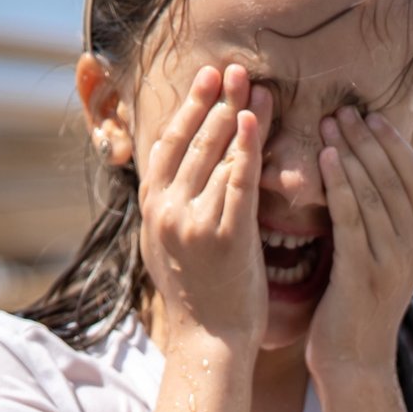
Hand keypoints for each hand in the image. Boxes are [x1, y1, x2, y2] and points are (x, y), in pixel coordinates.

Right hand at [138, 64, 270, 345]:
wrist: (209, 342)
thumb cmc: (199, 296)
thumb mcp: (169, 246)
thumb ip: (171, 207)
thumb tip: (175, 175)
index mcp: (153, 208)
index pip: (168, 143)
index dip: (188, 107)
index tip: (208, 79)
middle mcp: (167, 209)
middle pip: (192, 140)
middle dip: (216, 100)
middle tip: (235, 69)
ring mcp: (193, 221)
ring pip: (216, 154)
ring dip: (238, 114)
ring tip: (256, 85)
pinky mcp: (225, 236)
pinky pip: (238, 182)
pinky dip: (248, 148)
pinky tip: (259, 120)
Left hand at [307, 107, 412, 372]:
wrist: (354, 367)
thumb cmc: (354, 312)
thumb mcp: (374, 262)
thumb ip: (374, 224)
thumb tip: (367, 184)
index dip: (397, 144)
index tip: (372, 116)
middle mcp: (412, 249)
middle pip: (395, 179)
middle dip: (370, 140)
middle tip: (345, 109)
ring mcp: (391, 262)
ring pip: (375, 194)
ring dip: (352, 153)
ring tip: (330, 123)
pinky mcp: (363, 275)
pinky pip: (353, 219)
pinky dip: (341, 185)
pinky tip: (325, 160)